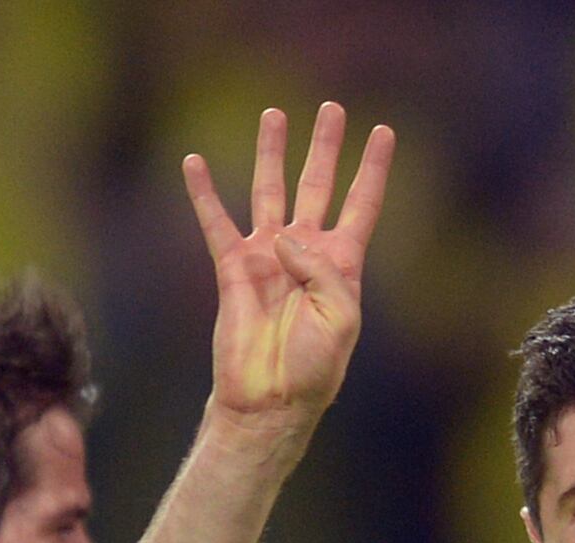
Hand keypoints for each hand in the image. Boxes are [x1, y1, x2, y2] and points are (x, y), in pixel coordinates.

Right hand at [183, 102, 394, 433]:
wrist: (269, 401)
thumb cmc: (313, 369)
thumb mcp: (340, 317)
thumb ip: (320, 269)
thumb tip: (283, 236)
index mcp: (342, 264)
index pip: (361, 203)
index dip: (373, 168)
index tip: (383, 132)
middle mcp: (306, 253)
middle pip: (317, 185)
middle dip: (324, 147)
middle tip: (331, 109)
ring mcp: (268, 257)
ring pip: (269, 191)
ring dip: (271, 153)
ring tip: (273, 116)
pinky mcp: (233, 269)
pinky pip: (216, 222)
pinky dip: (203, 193)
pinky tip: (191, 163)